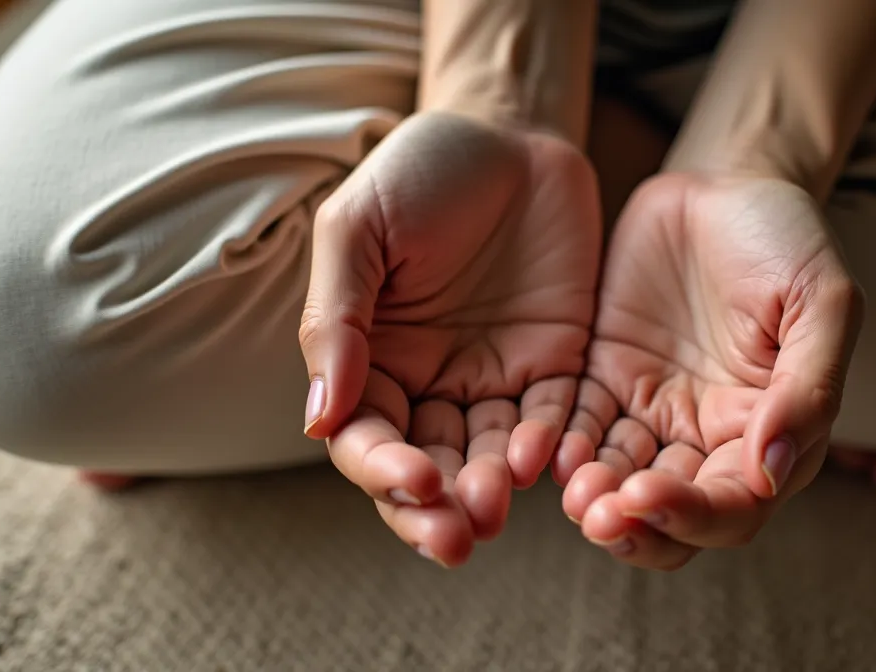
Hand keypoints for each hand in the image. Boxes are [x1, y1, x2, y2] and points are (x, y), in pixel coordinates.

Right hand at [300, 111, 601, 566]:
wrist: (509, 131)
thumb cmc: (418, 172)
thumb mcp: (358, 230)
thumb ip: (336, 321)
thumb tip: (319, 423)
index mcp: (369, 361)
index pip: (365, 439)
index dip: (383, 470)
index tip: (414, 481)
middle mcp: (428, 385)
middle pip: (426, 471)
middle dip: (437, 511)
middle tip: (459, 538)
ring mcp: (494, 381)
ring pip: (488, 461)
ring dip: (492, 492)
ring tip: (499, 508)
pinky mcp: (557, 366)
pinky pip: (553, 422)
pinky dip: (549, 449)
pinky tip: (548, 462)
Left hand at [558, 173, 862, 569]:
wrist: (723, 182)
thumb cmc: (786, 240)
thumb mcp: (822, 302)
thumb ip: (808, 389)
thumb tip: (770, 475)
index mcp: (769, 432)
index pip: (734, 506)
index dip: (694, 515)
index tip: (649, 496)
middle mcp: (708, 438)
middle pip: (671, 517)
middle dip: (635, 526)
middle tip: (597, 516)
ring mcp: (652, 412)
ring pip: (618, 486)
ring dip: (594, 500)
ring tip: (572, 494)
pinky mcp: (603, 382)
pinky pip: (578, 432)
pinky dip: (563, 451)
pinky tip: (545, 450)